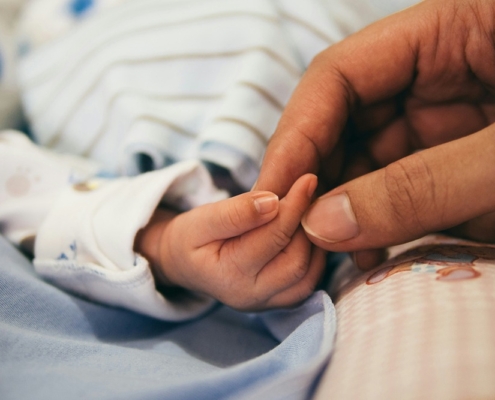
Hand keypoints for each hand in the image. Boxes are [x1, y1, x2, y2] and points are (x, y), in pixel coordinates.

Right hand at [135, 174, 325, 310]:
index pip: (273, 237)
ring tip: (307, 211)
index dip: (294, 206)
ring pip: (308, 275)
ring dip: (314, 241)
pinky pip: (308, 282)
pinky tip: (306, 232)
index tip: (307, 179)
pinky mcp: (278, 301)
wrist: (184, 263)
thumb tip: (273, 202)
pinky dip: (314, 256)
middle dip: (306, 225)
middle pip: (296, 261)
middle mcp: (251, 296)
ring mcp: (267, 303)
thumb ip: (235, 212)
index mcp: (229, 275)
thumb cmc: (191, 238)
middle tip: (308, 194)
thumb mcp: (202, 219)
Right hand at [255, 0, 494, 267]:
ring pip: (366, 161)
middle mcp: (435, 75)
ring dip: (342, 210)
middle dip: (315, 179)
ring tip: (331, 255)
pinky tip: (368, 253)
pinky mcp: (455, 163)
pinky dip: (378, 223)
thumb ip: (422, 186)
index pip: (338, 75)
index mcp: (447, 33)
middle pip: (344, 122)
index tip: (273, 193)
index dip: (296, 135)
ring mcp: (445, 121)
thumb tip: (323, 225)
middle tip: (296, 235)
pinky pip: (400, 189)